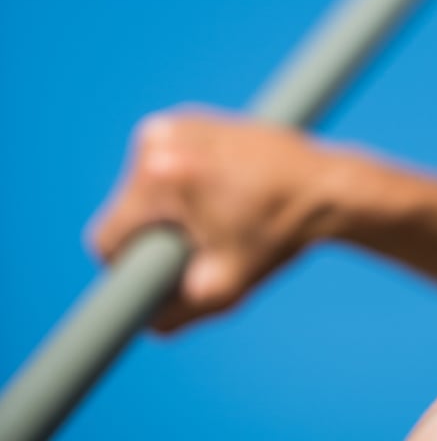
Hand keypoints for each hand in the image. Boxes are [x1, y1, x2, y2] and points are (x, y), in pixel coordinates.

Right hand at [89, 109, 345, 331]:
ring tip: (218, 214)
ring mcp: (173, 122)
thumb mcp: (226, 289)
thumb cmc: (279, 234)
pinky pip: (160, 165)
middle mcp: (159, 139)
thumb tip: (144, 323)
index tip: (165, 271)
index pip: (108, 238)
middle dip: (154, 234)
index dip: (129, 267)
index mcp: (162, 176)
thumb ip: (176, 315)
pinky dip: (179, 183)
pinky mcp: (187, 116)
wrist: (324, 184)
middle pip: (126, 211)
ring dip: (166, 209)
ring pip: (141, 189)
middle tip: (206, 240)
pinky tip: (219, 191)